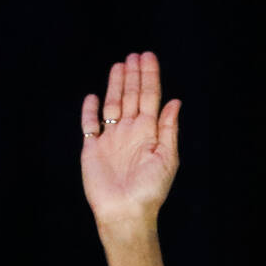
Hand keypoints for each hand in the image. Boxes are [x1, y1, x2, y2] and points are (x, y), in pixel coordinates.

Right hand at [80, 51, 180, 235]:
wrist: (125, 211)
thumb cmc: (150, 190)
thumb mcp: (167, 158)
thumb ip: (169, 129)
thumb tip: (176, 102)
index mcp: (150, 133)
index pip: (150, 98)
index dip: (150, 77)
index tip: (148, 56)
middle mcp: (131, 132)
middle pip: (131, 96)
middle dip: (134, 75)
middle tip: (135, 54)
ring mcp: (111, 139)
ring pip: (112, 104)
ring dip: (115, 85)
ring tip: (119, 65)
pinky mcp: (92, 148)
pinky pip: (90, 124)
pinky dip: (90, 110)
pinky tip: (93, 96)